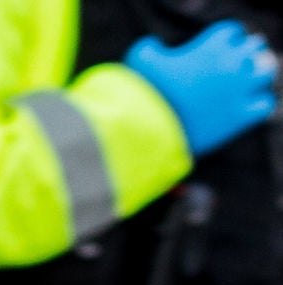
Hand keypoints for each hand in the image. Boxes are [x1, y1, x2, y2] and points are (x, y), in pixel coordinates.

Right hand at [128, 22, 278, 158]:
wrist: (151, 129)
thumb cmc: (145, 93)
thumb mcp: (140, 60)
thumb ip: (149, 47)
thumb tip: (152, 46)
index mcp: (213, 46)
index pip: (232, 32)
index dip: (225, 40)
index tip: (215, 51)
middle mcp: (233, 63)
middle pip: (254, 48)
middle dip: (243, 55)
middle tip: (229, 69)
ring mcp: (240, 90)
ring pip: (266, 73)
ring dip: (256, 77)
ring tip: (239, 87)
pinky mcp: (241, 115)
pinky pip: (264, 104)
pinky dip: (257, 104)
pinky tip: (242, 109)